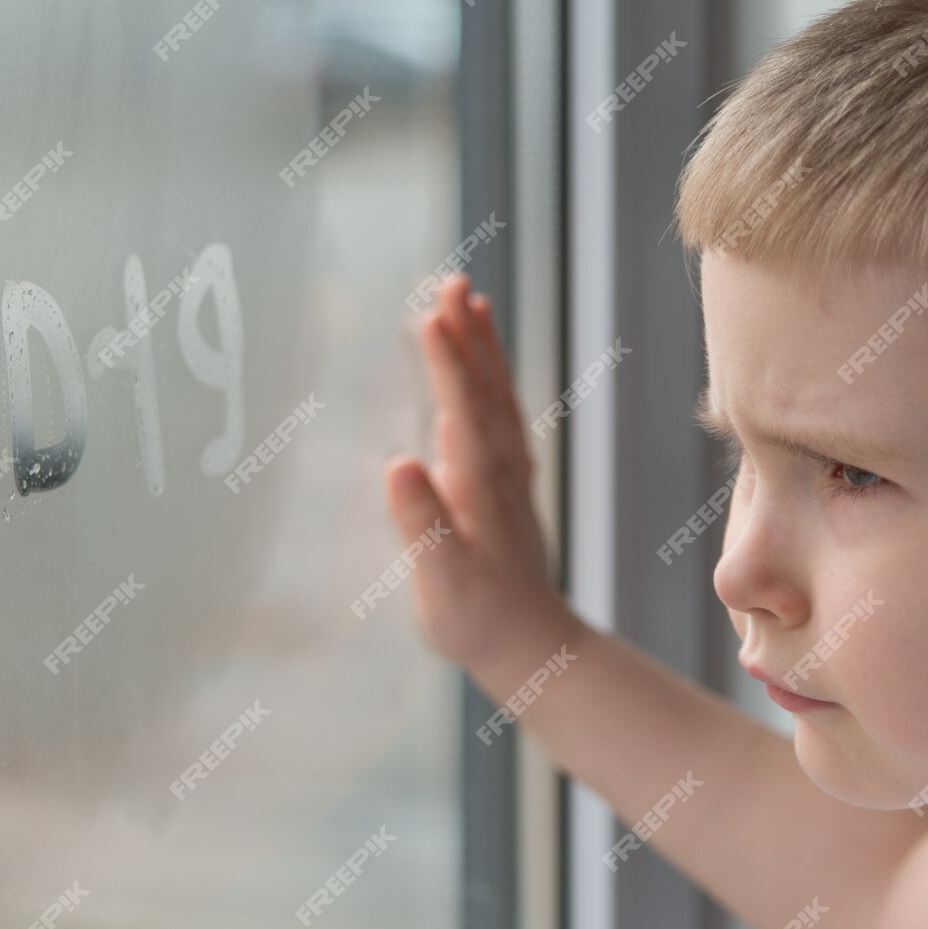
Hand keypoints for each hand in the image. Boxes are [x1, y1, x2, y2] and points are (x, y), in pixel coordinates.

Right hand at [382, 273, 581, 685]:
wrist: (528, 646)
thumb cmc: (476, 620)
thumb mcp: (442, 579)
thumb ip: (422, 524)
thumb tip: (398, 466)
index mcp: (481, 487)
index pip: (462, 410)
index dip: (447, 365)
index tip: (432, 317)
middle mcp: (501, 471)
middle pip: (485, 390)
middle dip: (467, 337)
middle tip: (453, 282)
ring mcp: (508, 475)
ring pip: (496, 396)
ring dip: (482, 347)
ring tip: (467, 298)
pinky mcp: (505, 484)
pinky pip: (499, 415)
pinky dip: (489, 378)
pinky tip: (480, 363)